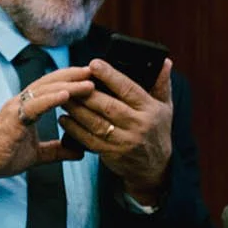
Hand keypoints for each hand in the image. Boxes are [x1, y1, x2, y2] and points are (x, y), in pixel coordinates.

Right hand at [0, 67, 94, 183]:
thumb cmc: (3, 155)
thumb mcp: (38, 153)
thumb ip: (57, 150)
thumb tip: (79, 152)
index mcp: (28, 107)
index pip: (53, 87)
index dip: (73, 80)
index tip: (94, 78)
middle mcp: (22, 103)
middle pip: (51, 82)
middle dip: (75, 75)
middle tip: (97, 72)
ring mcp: (16, 109)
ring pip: (45, 90)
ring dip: (69, 85)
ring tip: (89, 83)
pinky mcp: (12, 119)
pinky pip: (33, 105)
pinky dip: (51, 99)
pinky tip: (66, 95)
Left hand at [60, 58, 174, 205]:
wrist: (155, 166)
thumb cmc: (157, 129)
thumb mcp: (165, 106)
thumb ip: (162, 84)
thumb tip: (165, 62)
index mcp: (151, 109)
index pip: (129, 89)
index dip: (111, 76)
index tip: (94, 64)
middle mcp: (139, 125)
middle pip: (108, 106)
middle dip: (86, 93)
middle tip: (69, 81)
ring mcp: (125, 141)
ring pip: (96, 123)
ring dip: (76, 110)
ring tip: (62, 97)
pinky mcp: (112, 154)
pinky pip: (89, 140)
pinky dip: (74, 129)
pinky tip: (64, 119)